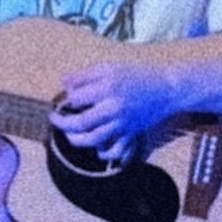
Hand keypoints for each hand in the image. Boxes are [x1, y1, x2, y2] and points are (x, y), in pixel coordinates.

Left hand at [47, 60, 177, 161]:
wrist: (167, 89)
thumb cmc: (137, 75)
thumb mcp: (110, 68)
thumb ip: (85, 76)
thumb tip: (63, 82)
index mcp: (108, 89)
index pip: (76, 99)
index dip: (65, 100)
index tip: (62, 100)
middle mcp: (114, 109)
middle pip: (81, 123)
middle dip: (63, 124)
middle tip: (54, 120)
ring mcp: (123, 125)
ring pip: (94, 140)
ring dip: (77, 140)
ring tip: (70, 135)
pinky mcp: (131, 135)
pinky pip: (115, 151)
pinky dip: (103, 153)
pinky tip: (96, 147)